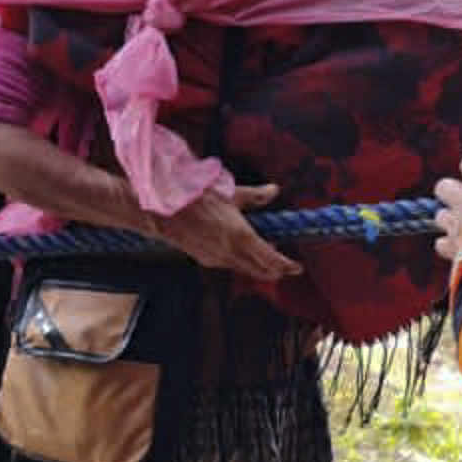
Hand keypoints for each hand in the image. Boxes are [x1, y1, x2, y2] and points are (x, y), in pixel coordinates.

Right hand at [145, 181, 300, 280]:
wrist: (164, 211)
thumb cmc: (196, 197)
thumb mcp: (230, 192)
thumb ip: (255, 195)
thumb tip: (274, 190)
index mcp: (241, 235)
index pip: (271, 259)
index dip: (287, 266)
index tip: (297, 267)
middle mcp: (231, 252)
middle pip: (261, 271)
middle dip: (276, 270)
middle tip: (286, 264)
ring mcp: (217, 259)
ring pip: (246, 269)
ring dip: (258, 265)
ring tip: (264, 252)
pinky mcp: (206, 260)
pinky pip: (231, 265)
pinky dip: (241, 261)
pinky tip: (241, 250)